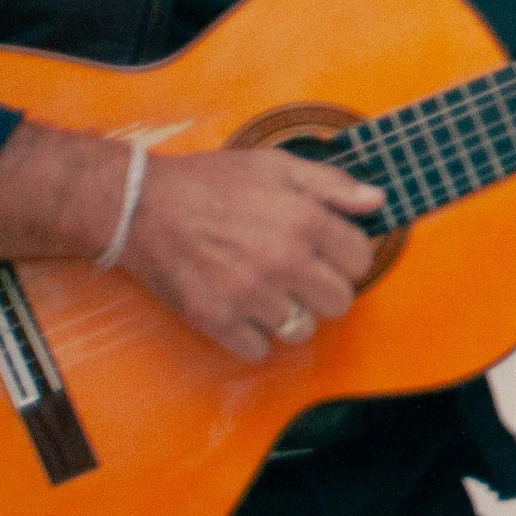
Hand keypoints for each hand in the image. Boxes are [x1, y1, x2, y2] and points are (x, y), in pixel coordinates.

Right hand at [123, 146, 382, 364]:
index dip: (347, 257)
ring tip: (268, 292)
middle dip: (325, 290)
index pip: (361, 261)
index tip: (328, 254)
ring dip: (290, 316)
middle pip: (339, 303)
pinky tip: (241, 310)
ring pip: (302, 330)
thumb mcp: (276, 165)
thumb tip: (376, 201)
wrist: (139, 205)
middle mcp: (283, 261)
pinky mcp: (217, 320)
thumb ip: (331, 184)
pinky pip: (258, 350)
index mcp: (304, 221)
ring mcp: (250, 295)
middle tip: (300, 276)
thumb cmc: (209, 182)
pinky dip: (253, 337)